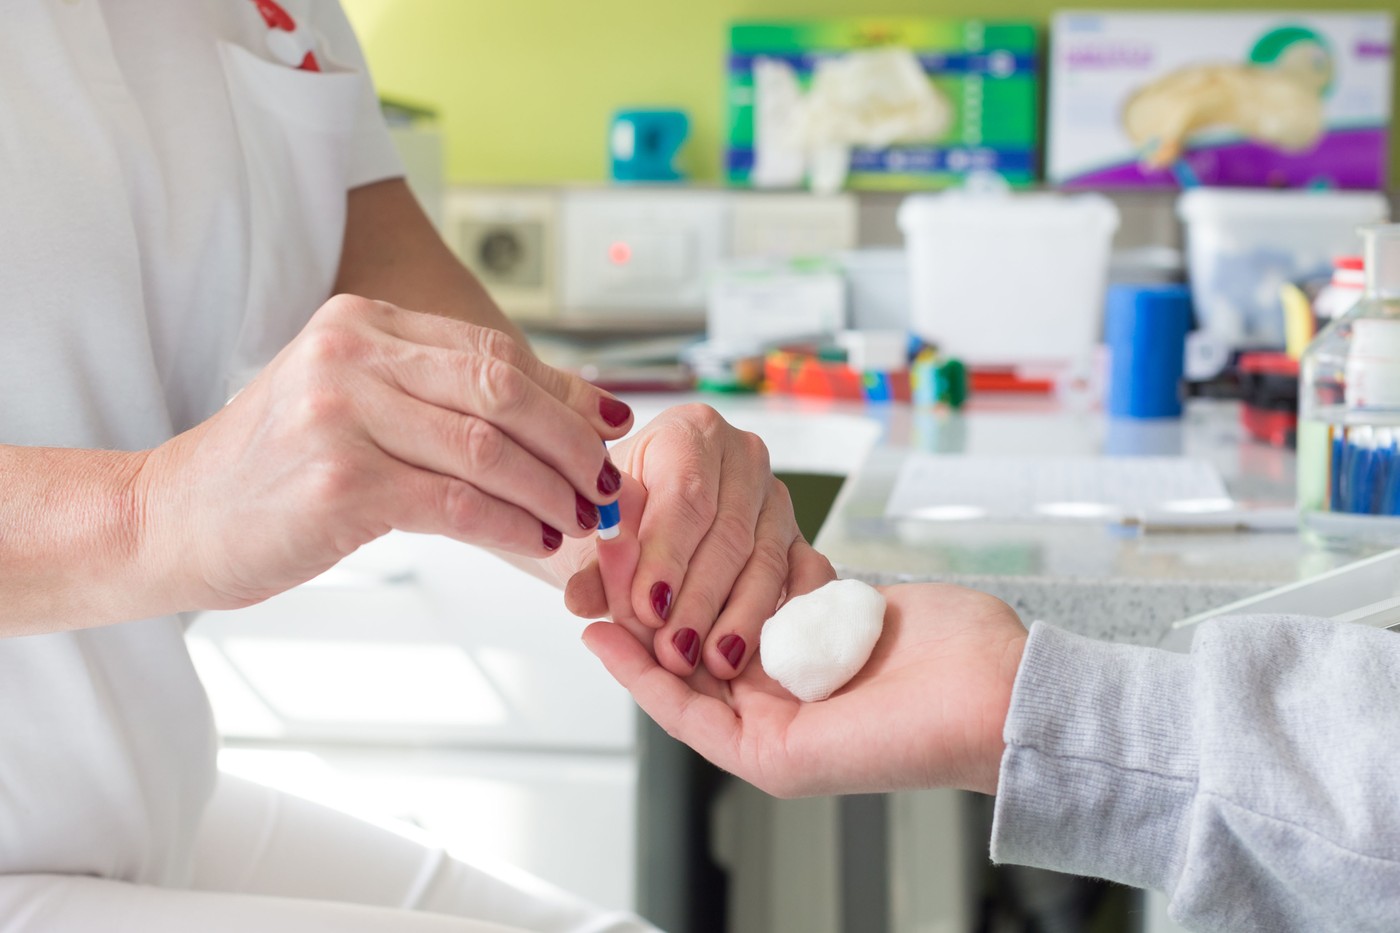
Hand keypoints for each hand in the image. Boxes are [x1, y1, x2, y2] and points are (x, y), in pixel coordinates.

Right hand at [138, 294, 632, 608]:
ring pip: (490, 448)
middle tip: (607, 483)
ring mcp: (343, 413)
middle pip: (503, 389)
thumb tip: (560, 417)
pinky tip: (536, 540)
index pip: (493, 350)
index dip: (564, 392)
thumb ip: (439, 398)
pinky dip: (512, 525)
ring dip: (553, 489)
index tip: (610, 426)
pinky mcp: (342, 481)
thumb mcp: (353, 405)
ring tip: (582, 518)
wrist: (171, 518)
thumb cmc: (274, 471)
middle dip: (572, 441)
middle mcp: (353, 351)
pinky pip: (459, 503)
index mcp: (364, 322)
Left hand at [563, 404, 836, 679]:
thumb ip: (594, 567)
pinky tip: (760, 651)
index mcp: (689, 432)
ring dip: (740, 617)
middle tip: (674, 651)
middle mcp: (743, 456)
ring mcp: (776, 497)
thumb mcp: (592, 536)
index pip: (684, 495)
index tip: (647, 608)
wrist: (647, 519)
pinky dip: (781, 615)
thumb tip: (583, 600)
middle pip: (729, 532)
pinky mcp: (798, 535)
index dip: (667, 556)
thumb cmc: (618, 519)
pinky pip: (801, 577)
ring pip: (766, 561)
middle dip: (701, 598)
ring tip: (711, 663)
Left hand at [583, 583, 1026, 796]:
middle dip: (659, 606)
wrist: (995, 695)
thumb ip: (720, 728)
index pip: (677, 692)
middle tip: (618, 567)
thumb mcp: (787, 757)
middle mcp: (780, 690)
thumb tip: (657, 680)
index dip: (633, 658)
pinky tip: (730, 531)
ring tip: (659, 540)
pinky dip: (761, 556)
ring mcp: (811, 644)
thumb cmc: (907, 740)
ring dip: (703, 573)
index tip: (594, 619)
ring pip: (737, 600)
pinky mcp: (842, 605)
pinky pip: (787, 575)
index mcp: (762, 734)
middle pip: (701, 640)